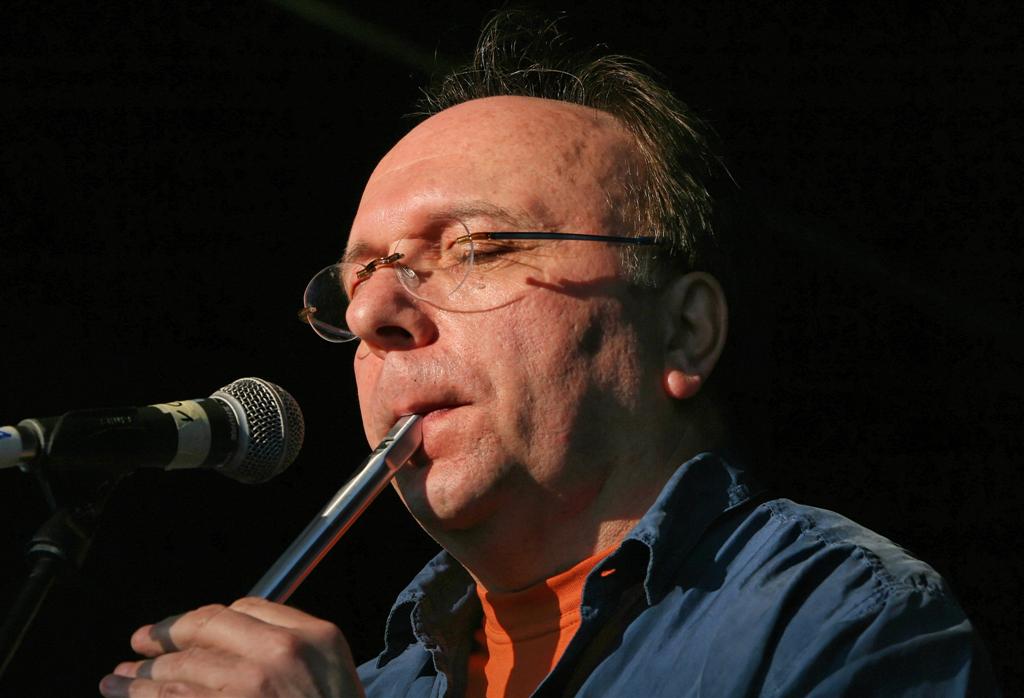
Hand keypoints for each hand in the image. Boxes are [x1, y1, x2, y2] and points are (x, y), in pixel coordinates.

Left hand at [99, 597, 364, 696]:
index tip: (179, 628)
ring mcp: (248, 690)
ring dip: (140, 676)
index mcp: (309, 636)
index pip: (241, 610)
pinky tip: (126, 696)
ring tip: (117, 680)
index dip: (201, 618)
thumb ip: (289, 645)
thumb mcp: (330, 670)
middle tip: (138, 645)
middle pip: (204, 632)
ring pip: (179, 671)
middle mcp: (278, 656)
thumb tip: (230, 634)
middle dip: (163, 637)